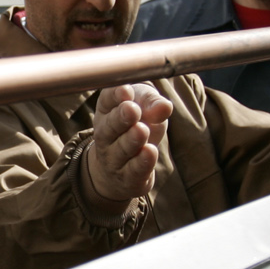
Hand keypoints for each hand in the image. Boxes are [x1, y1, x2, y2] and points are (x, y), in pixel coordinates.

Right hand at [82, 83, 171, 213]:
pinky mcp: (128, 178)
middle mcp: (105, 135)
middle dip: (121, 118)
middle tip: (132, 109)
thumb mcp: (145, 107)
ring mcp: (113, 158)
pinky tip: (150, 152)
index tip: (126, 90)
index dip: (115, 95)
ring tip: (142, 130)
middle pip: (109, 127)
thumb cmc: (137, 125)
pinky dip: (142, 162)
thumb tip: (165, 106)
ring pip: (121, 150)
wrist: (124, 167)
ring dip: (131, 140)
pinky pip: (134, 170)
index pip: (107, 101)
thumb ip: (153, 103)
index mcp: (107, 111)